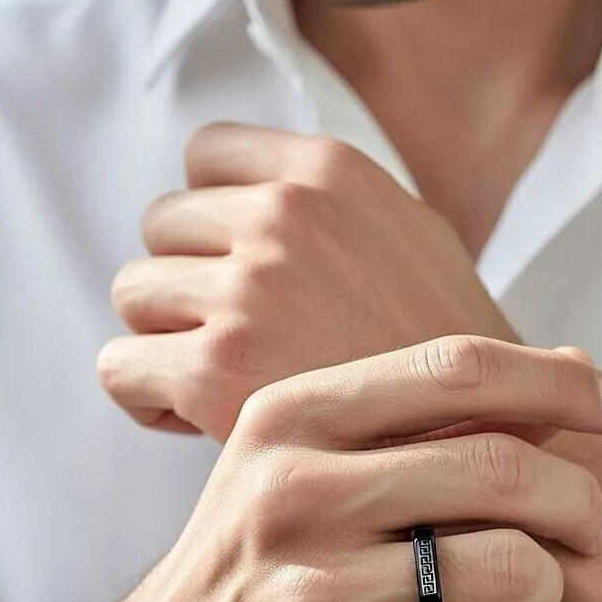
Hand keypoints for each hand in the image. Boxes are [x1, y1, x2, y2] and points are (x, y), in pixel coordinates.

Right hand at [59, 337, 601, 601]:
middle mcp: (293, 496)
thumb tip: (568, 371)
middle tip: (590, 523)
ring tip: (528, 590)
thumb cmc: (255, 558)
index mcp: (290, 419)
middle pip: (500, 468)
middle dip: (577, 497)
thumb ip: (415, 418)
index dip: (562, 378)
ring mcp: (311, 599)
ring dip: (547, 581)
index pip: (456, 369)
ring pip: (508, 569)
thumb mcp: (299, 462)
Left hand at [102, 124, 520, 441]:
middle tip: (230, 337)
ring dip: (163, 336)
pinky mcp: (216, 368)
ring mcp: (249, 291)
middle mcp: (284, 217)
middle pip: (160, 226)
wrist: (483, 447)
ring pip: (132, 294)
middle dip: (186, 282)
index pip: (205, 155)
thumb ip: (336, 204)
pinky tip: (193, 418)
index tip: (232, 267)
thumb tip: (264, 190)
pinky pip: (118, 368)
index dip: (209, 217)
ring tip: (216, 379)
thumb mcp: (414, 239)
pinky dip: (144, 395)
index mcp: (331, 173)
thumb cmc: (447, 357)